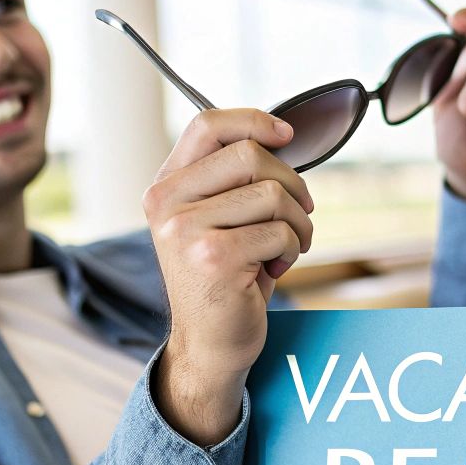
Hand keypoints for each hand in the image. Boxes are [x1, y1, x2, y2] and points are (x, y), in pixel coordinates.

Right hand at [143, 109, 314, 444]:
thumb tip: (281, 134)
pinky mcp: (214, 257)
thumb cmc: (224, 277)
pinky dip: (293, 249)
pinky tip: (275, 270)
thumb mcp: (216, 219)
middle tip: (299, 213)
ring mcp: (186, 230)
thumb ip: (231, 178)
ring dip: (298, 222)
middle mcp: (166, 203)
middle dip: (292, 183)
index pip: (207, 125)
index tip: (287, 135)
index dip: (254, 121)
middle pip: (250, 155)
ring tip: (288, 247)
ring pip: (271, 194)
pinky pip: (279, 232)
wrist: (210, 343)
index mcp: (165, 186)